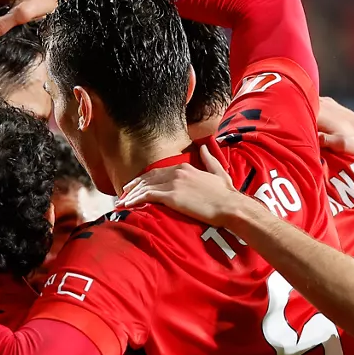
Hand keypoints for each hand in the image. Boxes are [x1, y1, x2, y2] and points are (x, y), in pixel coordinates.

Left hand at [116, 145, 244, 225]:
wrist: (230, 206)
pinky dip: (136, 199)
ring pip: (146, 186)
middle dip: (134, 185)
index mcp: (185, 167)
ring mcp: (174, 184)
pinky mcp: (172, 196)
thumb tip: (204, 147)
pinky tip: (128, 205)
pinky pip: (148, 196)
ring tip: (122, 201)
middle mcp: (177, 172)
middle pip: (148, 177)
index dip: (144, 178)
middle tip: (124, 192)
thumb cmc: (226, 194)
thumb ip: (208, 159)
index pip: (158, 171)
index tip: (136, 184)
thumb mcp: (218, 172)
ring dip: (131, 194)